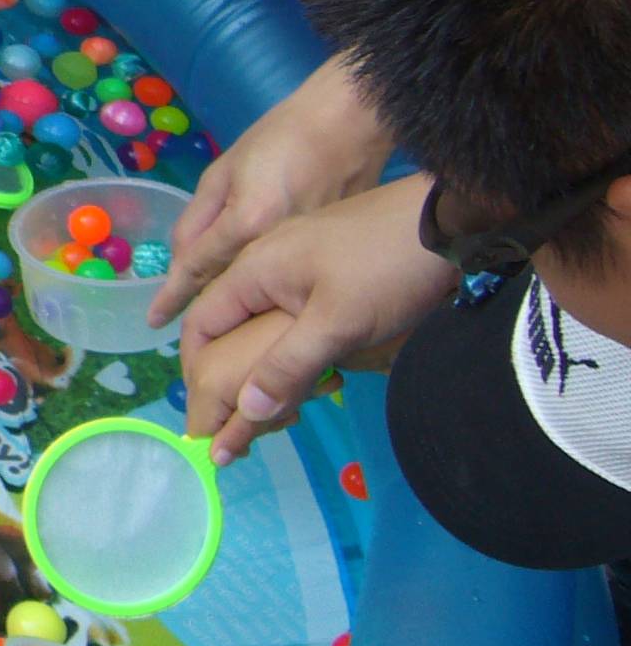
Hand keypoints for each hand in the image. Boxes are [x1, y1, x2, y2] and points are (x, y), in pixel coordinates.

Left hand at [149, 56, 393, 328]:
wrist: (351, 125)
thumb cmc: (282, 138)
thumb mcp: (225, 170)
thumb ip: (198, 220)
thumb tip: (180, 261)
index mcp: (248, 221)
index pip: (198, 267)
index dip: (172, 295)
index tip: (153, 321)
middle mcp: (278, 248)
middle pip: (231, 285)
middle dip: (207, 304)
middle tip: (183, 321)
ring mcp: (310, 256)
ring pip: (262, 290)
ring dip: (240, 303)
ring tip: (220, 319)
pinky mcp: (333, 256)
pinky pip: (292, 284)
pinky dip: (273, 291)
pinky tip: (264, 297)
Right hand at [178, 175, 452, 461]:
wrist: (448, 222)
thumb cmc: (387, 269)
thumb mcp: (338, 323)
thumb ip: (288, 366)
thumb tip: (244, 412)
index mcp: (253, 270)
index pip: (200, 324)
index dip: (196, 371)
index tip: (206, 416)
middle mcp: (264, 264)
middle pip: (228, 327)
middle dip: (233, 376)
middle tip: (252, 423)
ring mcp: (296, 264)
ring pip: (262, 323)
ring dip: (267, 365)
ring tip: (290, 405)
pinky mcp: (325, 268)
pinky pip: (289, 314)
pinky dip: (292, 348)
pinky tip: (321, 371)